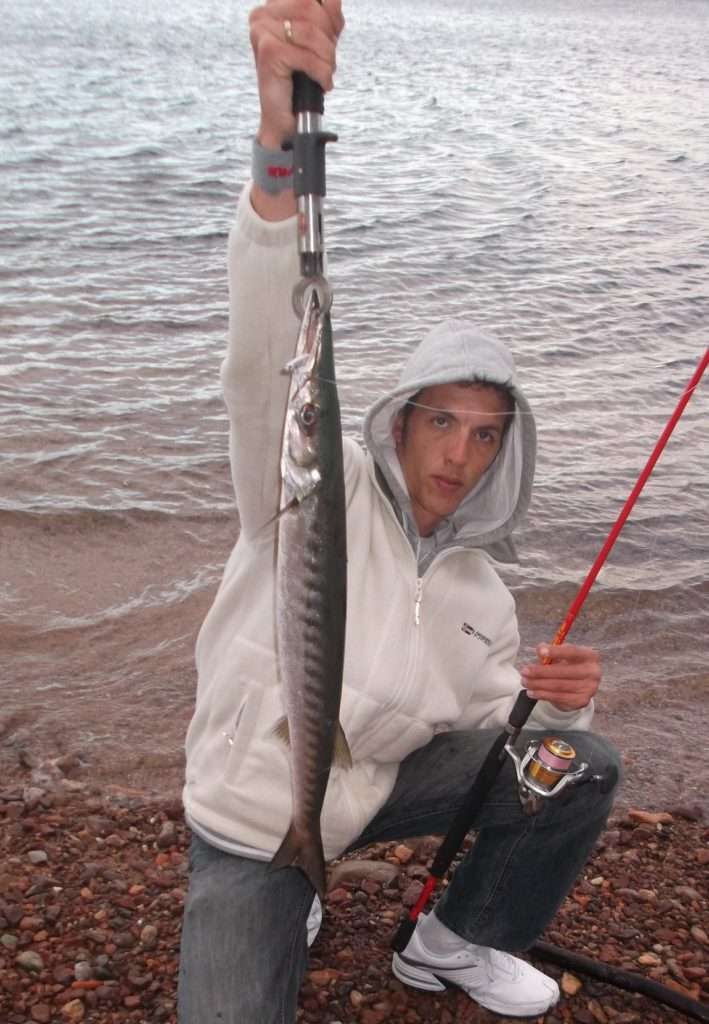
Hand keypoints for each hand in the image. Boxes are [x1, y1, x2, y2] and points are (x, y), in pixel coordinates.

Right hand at [249, 0, 344, 147]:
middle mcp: (262, 15)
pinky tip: (321, 83)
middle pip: (310, 7)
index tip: (331, 38)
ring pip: (311, 32)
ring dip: (327, 57)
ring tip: (324, 73)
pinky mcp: (269, 52)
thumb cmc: (301, 78)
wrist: (286, 118)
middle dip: (328, 37)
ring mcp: (263, 32)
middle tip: (328, 60)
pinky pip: (308, 56)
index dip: (328, 16)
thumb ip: (327, 16)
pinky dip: (322, 73)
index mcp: (272, 7)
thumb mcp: (320, 40)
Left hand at [520, 643, 600, 711]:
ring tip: (525, 682)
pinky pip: (559, 698)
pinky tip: (532, 692)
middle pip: (564, 672)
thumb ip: (550, 652)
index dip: (556, 651)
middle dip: (540, 672)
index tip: (539, 651)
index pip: (573, 652)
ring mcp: (590, 688)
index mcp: (590, 656)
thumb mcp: (561, 656)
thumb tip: (539, 649)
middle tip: (524, 671)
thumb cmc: (568, 665)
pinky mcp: (582, 701)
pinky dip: (543, 695)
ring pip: (559, 686)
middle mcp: (594, 672)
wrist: (580, 686)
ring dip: (538, 684)